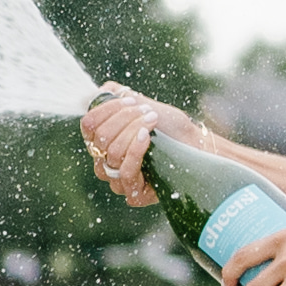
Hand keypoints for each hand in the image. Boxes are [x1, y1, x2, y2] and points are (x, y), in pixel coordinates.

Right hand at [82, 86, 174, 202]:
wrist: (197, 145)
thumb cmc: (170, 126)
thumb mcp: (143, 104)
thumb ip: (119, 95)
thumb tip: (102, 90)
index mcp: (102, 141)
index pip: (89, 124)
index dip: (107, 109)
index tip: (130, 99)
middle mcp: (105, 163)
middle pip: (100, 137)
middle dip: (125, 117)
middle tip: (147, 111)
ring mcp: (118, 180)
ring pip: (113, 152)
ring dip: (134, 130)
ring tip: (152, 119)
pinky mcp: (134, 195)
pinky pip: (126, 171)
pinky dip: (135, 149)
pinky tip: (147, 137)